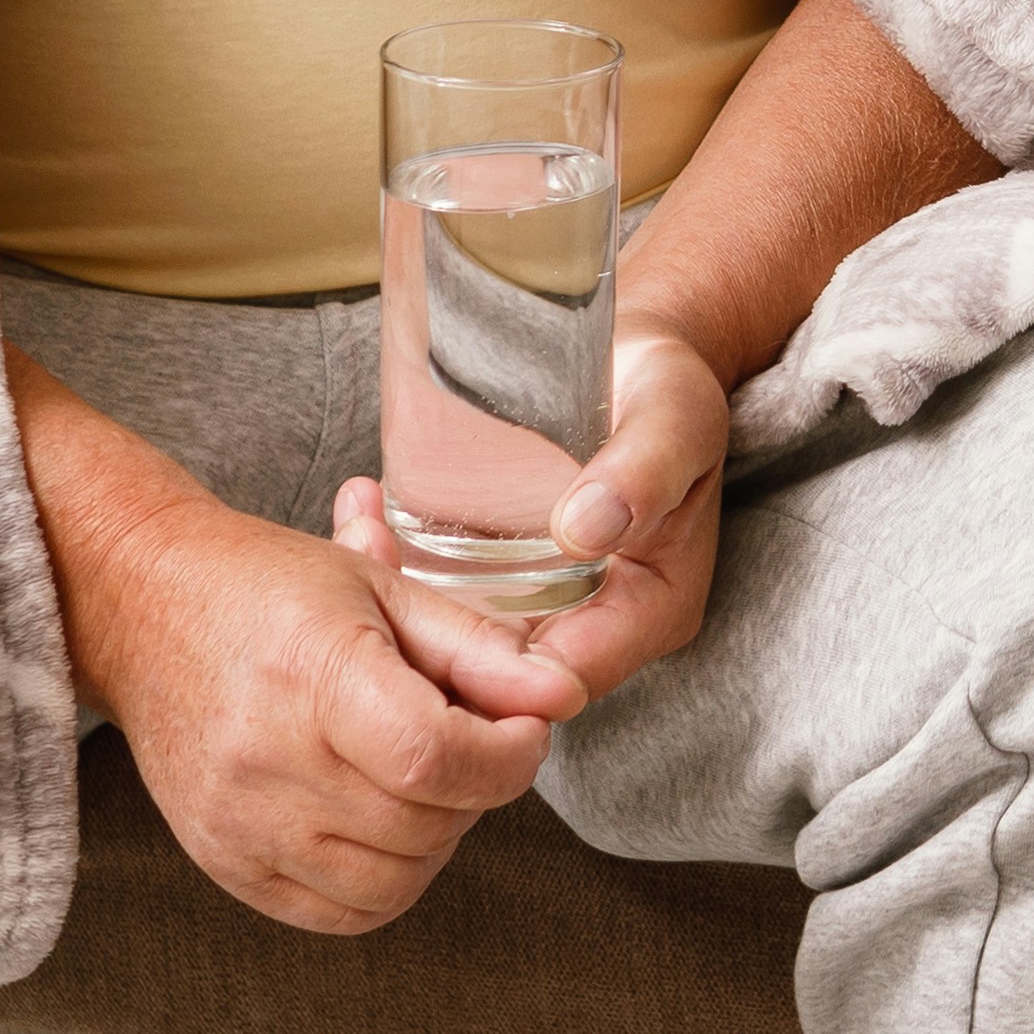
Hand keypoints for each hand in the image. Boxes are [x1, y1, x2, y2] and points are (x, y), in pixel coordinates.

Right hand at [63, 484, 563, 932]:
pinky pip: (340, 913)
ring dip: (437, 838)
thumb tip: (563, 697)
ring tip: (422, 776)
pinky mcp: (226, 865)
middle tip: (473, 738)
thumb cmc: (269, 588)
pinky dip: (385, 879)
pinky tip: (382, 819)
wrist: (146, 613)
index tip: (524, 728)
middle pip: (424, 823)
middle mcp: (268, 762)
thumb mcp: (383, 586)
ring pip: (393, 883)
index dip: (507, 756)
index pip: (434, 757)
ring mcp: (241, 825)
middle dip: (479, 788)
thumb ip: (480, 650)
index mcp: (314, 677)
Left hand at [335, 327, 729, 731]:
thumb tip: (584, 532)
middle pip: (503, 670)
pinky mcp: (509, 569)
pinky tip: (364, 509)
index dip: (490, 674)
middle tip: (367, 547)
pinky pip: (451, 591)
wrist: (643, 354)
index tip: (422, 614)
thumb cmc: (671, 387)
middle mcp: (596, 621)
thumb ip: (642, 472)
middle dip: (426, 635)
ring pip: (464, 636)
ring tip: (359, 525)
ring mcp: (548, 600)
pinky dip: (402, 561)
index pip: (565, 679)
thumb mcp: (674, 418)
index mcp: (651, 610)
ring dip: (403, 597)